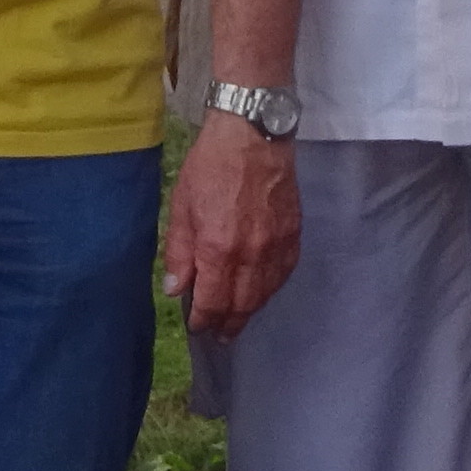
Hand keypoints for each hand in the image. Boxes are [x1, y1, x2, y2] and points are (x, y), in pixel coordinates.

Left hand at [162, 113, 302, 340]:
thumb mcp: (182, 207)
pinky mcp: (293, 235)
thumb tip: (176, 290)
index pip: (212, 303)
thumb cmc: (211, 166)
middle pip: (241, 306)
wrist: (253, 135)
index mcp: (218, 249)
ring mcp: (276, 246)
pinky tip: (261, 291)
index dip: (202, 320)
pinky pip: (283, 274)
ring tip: (238, 319)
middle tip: (218, 334)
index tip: (196, 326)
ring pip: (265, 294)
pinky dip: (271, 289)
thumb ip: (180, 253)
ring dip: (250, 311)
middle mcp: (251, 255)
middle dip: (227, 325)